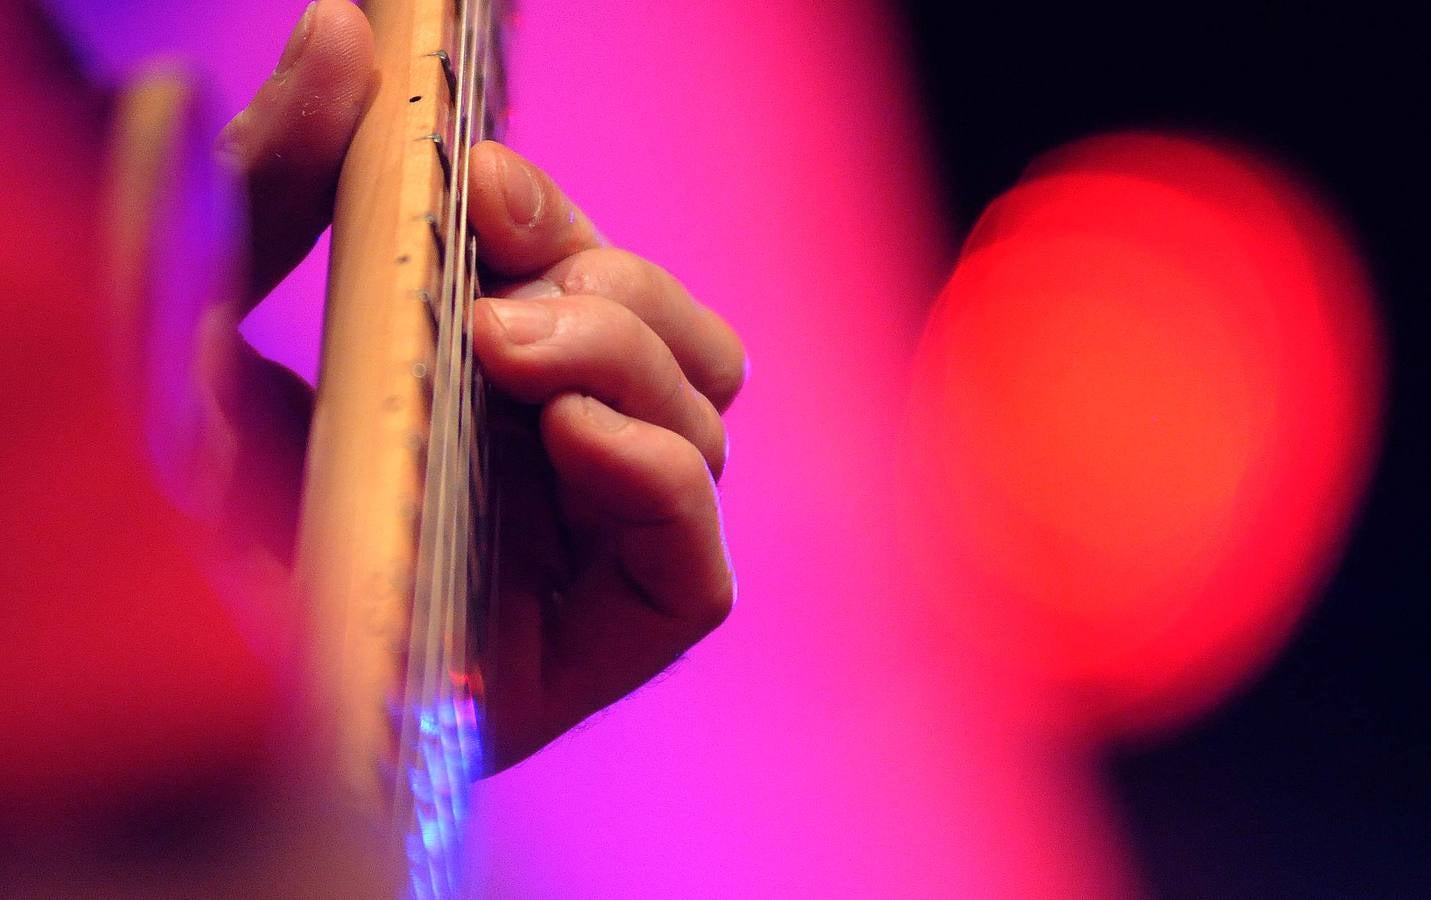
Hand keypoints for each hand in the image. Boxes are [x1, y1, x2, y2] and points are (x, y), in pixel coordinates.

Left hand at [217, 0, 743, 771]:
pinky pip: (698, 552)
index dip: (555, 214)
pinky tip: (570, 440)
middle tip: (496, 270)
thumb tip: (338, 33)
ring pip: (705, 411)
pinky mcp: (612, 638)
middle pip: (671, 329)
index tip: (478, 169)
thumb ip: (260, 187)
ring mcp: (591, 547)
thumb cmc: (174, 536)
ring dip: (627, 352)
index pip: (580, 274)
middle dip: (605, 274)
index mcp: (478, 384)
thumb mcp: (192, 331)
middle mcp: (552, 457)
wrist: (172, 732)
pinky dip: (659, 473)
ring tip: (508, 352)